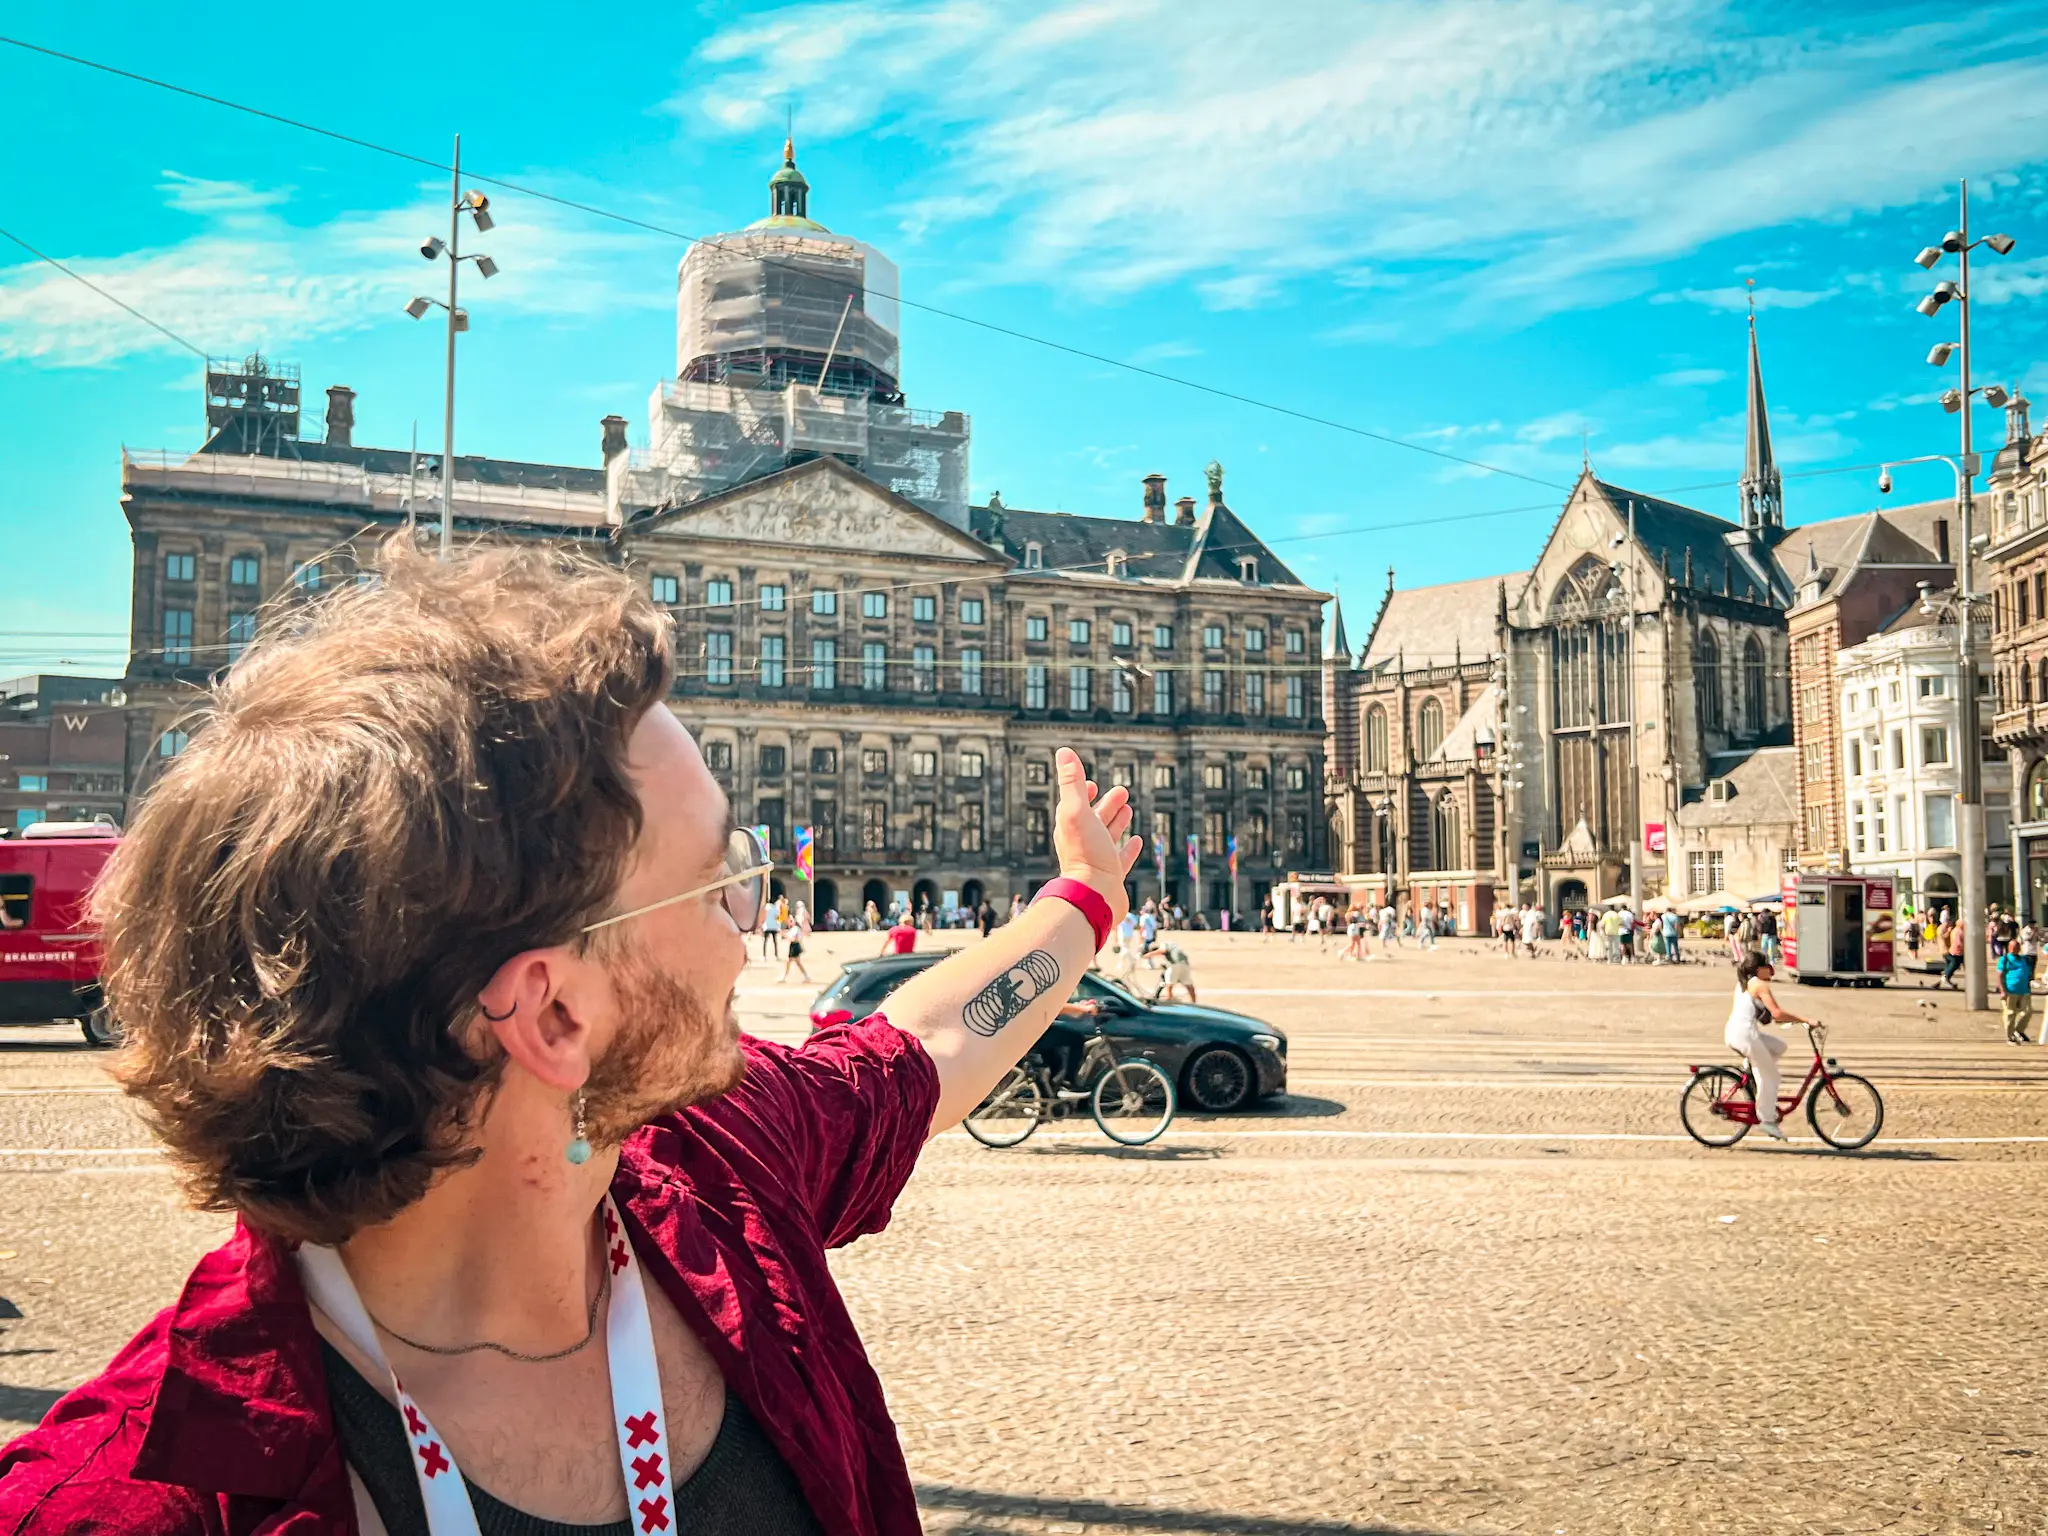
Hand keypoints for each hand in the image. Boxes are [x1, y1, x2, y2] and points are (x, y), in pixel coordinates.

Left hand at [1053, 747, 1140, 923]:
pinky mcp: (1111, 877)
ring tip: (1129, 810)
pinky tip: (1137, 841)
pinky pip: (1121, 859)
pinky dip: (1128, 848)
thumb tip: (1063, 751)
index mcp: (1071, 828)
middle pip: (1095, 819)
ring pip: (1108, 837)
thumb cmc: (1086, 854)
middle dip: (1107, 804)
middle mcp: (1082, 844)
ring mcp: (1097, 861)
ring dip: (1117, 822)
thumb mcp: (1077, 811)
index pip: (1075, 806)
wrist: (1095, 897)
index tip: (1093, 783)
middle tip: (1123, 791)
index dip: (1084, 793)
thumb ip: (1072, 782)